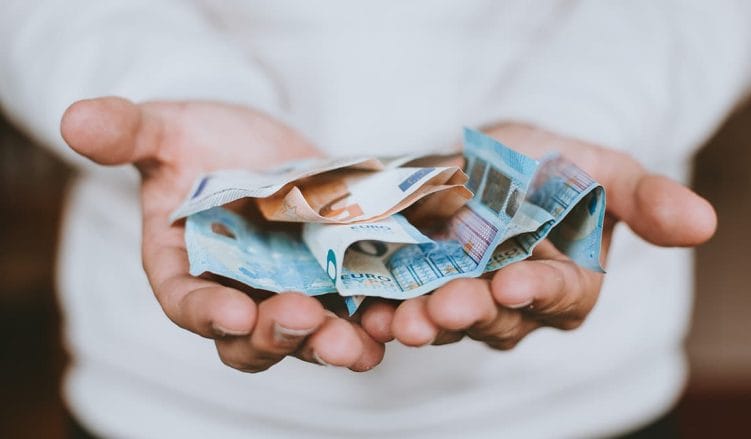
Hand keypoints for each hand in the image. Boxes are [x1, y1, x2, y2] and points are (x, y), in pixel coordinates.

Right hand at [61, 97, 384, 371]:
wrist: (257, 143)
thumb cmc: (200, 140)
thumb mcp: (166, 130)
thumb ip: (127, 131)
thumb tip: (75, 120)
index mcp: (184, 269)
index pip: (185, 302)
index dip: (205, 312)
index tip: (231, 312)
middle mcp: (236, 294)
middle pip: (250, 338)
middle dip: (276, 336)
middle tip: (303, 320)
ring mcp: (289, 292)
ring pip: (307, 337)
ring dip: (332, 345)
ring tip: (357, 344)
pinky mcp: (334, 280)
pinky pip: (352, 311)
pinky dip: (372, 321)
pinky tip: (396, 321)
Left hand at [376, 123, 716, 348]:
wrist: (496, 155)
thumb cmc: (558, 164)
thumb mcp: (604, 168)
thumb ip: (644, 198)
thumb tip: (704, 224)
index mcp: (568, 283)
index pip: (560, 296)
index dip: (539, 291)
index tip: (514, 282)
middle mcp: (517, 304)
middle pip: (495, 318)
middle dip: (468, 313)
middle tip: (441, 308)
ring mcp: (465, 299)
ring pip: (446, 321)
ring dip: (421, 321)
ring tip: (397, 318)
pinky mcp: (420, 287)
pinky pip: (404, 304)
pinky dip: (384, 309)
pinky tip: (365, 308)